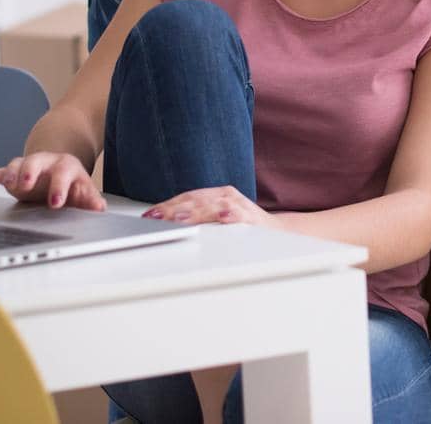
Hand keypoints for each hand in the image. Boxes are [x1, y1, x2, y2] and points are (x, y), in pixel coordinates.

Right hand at [0, 152, 105, 210]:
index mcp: (66, 166)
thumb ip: (90, 200)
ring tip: (7, 183)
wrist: (60, 170)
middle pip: (37, 161)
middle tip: (25, 185)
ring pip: (19, 164)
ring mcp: (30, 165)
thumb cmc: (72, 184)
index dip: (59, 187)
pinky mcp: (16, 172)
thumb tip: (100, 207)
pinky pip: (5, 170)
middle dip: (30, 172)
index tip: (55, 203)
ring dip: (12, 173)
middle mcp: (47, 162)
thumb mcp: (83, 191)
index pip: (63, 173)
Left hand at [144, 185, 273, 227]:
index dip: (168, 205)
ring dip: (196, 211)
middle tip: (155, 218)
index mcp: (217, 195)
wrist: (280, 235)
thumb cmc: (245, 229)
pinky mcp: (254, 219)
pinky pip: (241, 216)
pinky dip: (231, 216)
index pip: (188, 197)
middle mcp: (227, 196)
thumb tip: (167, 224)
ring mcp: (241, 206)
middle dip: (174, 209)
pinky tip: (222, 218)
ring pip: (215, 206)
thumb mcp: (219, 220)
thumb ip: (199, 218)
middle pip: (196, 200)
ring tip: (179, 218)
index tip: (150, 215)